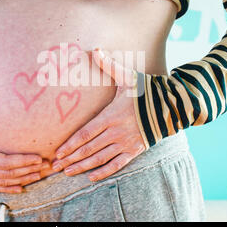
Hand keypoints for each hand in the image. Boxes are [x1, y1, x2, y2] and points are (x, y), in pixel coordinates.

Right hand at [0, 99, 49, 193]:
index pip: (2, 162)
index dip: (21, 161)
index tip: (37, 158)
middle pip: (7, 173)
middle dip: (28, 170)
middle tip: (47, 165)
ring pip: (2, 182)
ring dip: (22, 179)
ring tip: (40, 175)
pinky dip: (8, 188)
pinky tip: (21, 188)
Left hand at [52, 49, 145, 181]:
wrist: (172, 106)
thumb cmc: (146, 91)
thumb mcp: (127, 76)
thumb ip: (109, 65)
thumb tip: (95, 49)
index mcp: (111, 115)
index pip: (85, 134)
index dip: (70, 145)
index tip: (58, 153)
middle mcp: (117, 132)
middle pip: (89, 149)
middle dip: (71, 158)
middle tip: (55, 167)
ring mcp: (126, 143)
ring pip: (100, 159)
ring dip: (82, 167)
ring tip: (67, 172)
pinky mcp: (135, 151)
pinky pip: (117, 164)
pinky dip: (104, 172)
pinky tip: (92, 177)